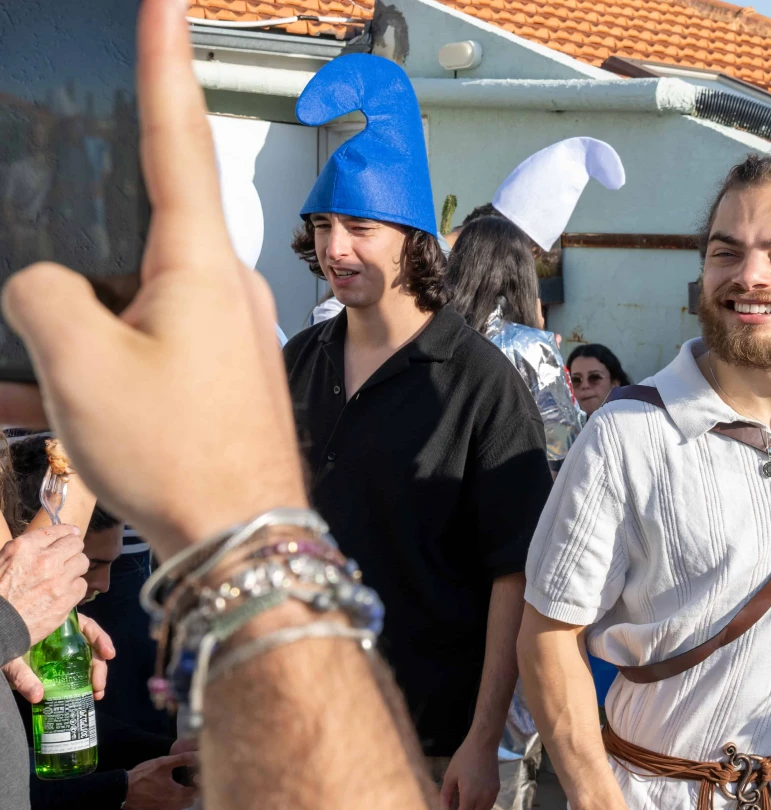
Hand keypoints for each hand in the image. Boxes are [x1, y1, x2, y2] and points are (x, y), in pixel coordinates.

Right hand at [0, 0, 307, 558]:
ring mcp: (231, 329)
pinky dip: (110, 350)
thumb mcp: (79, 365)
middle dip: (100, 213)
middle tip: (76, 231)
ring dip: (92, 306)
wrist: (246, 537)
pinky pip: (156, 337)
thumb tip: (47, 281)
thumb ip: (44, 296)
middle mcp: (226, 284)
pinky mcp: (226, 371)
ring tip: (52, 341)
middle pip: (149, 218)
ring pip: (143, 288)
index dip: (164, 66)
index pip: (176, 140)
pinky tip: (70, 381)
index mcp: (197, 262)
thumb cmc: (175, 451)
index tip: (166, 4)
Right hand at [0, 524, 87, 645]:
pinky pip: (82, 584)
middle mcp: (46, 560)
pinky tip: (63, 592)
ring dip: (75, 567)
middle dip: (72, 549)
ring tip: (65, 575)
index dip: (66, 532)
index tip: (71, 534)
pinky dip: (74, 587)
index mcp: (25, 548)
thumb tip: (47, 540)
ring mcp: (59, 579)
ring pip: (82, 562)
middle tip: (67, 557)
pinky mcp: (67, 598)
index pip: (57, 530)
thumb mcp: (2, 561)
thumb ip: (25, 549)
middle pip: (75, 544)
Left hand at [3, 612, 112, 702]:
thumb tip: (38, 696)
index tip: (109, 655)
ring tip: (97, 694)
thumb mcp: (10, 658)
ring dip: (95, 675)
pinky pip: (74, 671)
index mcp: (55, 628)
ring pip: (85, 660)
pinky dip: (84, 681)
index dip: (101, 639)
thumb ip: (22, 675)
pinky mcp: (54, 667)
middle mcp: (60, 639)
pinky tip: (87, 693)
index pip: (86, 628)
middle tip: (99, 687)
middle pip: (89, 647)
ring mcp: (58, 653)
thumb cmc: (3, 642)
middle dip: (98, 667)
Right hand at [124, 752, 199, 809]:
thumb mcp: (163, 763)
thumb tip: (197, 755)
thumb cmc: (143, 776)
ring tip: (177, 785)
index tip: (194, 776)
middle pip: (190, 800)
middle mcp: (173, 806)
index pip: (197, 792)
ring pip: (180, 805)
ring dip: (182, 797)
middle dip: (191, 791)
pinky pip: (170, 808)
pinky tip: (166, 791)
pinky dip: (172, 801)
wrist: (122, 790)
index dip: (198, 783)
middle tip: (187, 780)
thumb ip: (182, 759)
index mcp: (177, 794)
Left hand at [440, 730, 500, 809]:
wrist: (483, 744)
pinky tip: (475, 801)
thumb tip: (444, 809)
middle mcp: (483, 798)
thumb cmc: (464, 757)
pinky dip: (482, 807)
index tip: (451, 809)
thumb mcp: (450, 776)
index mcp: (469, 795)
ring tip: (465, 804)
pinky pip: (490, 805)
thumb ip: (446, 796)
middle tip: (457, 805)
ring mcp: (492, 794)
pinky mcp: (497, 789)